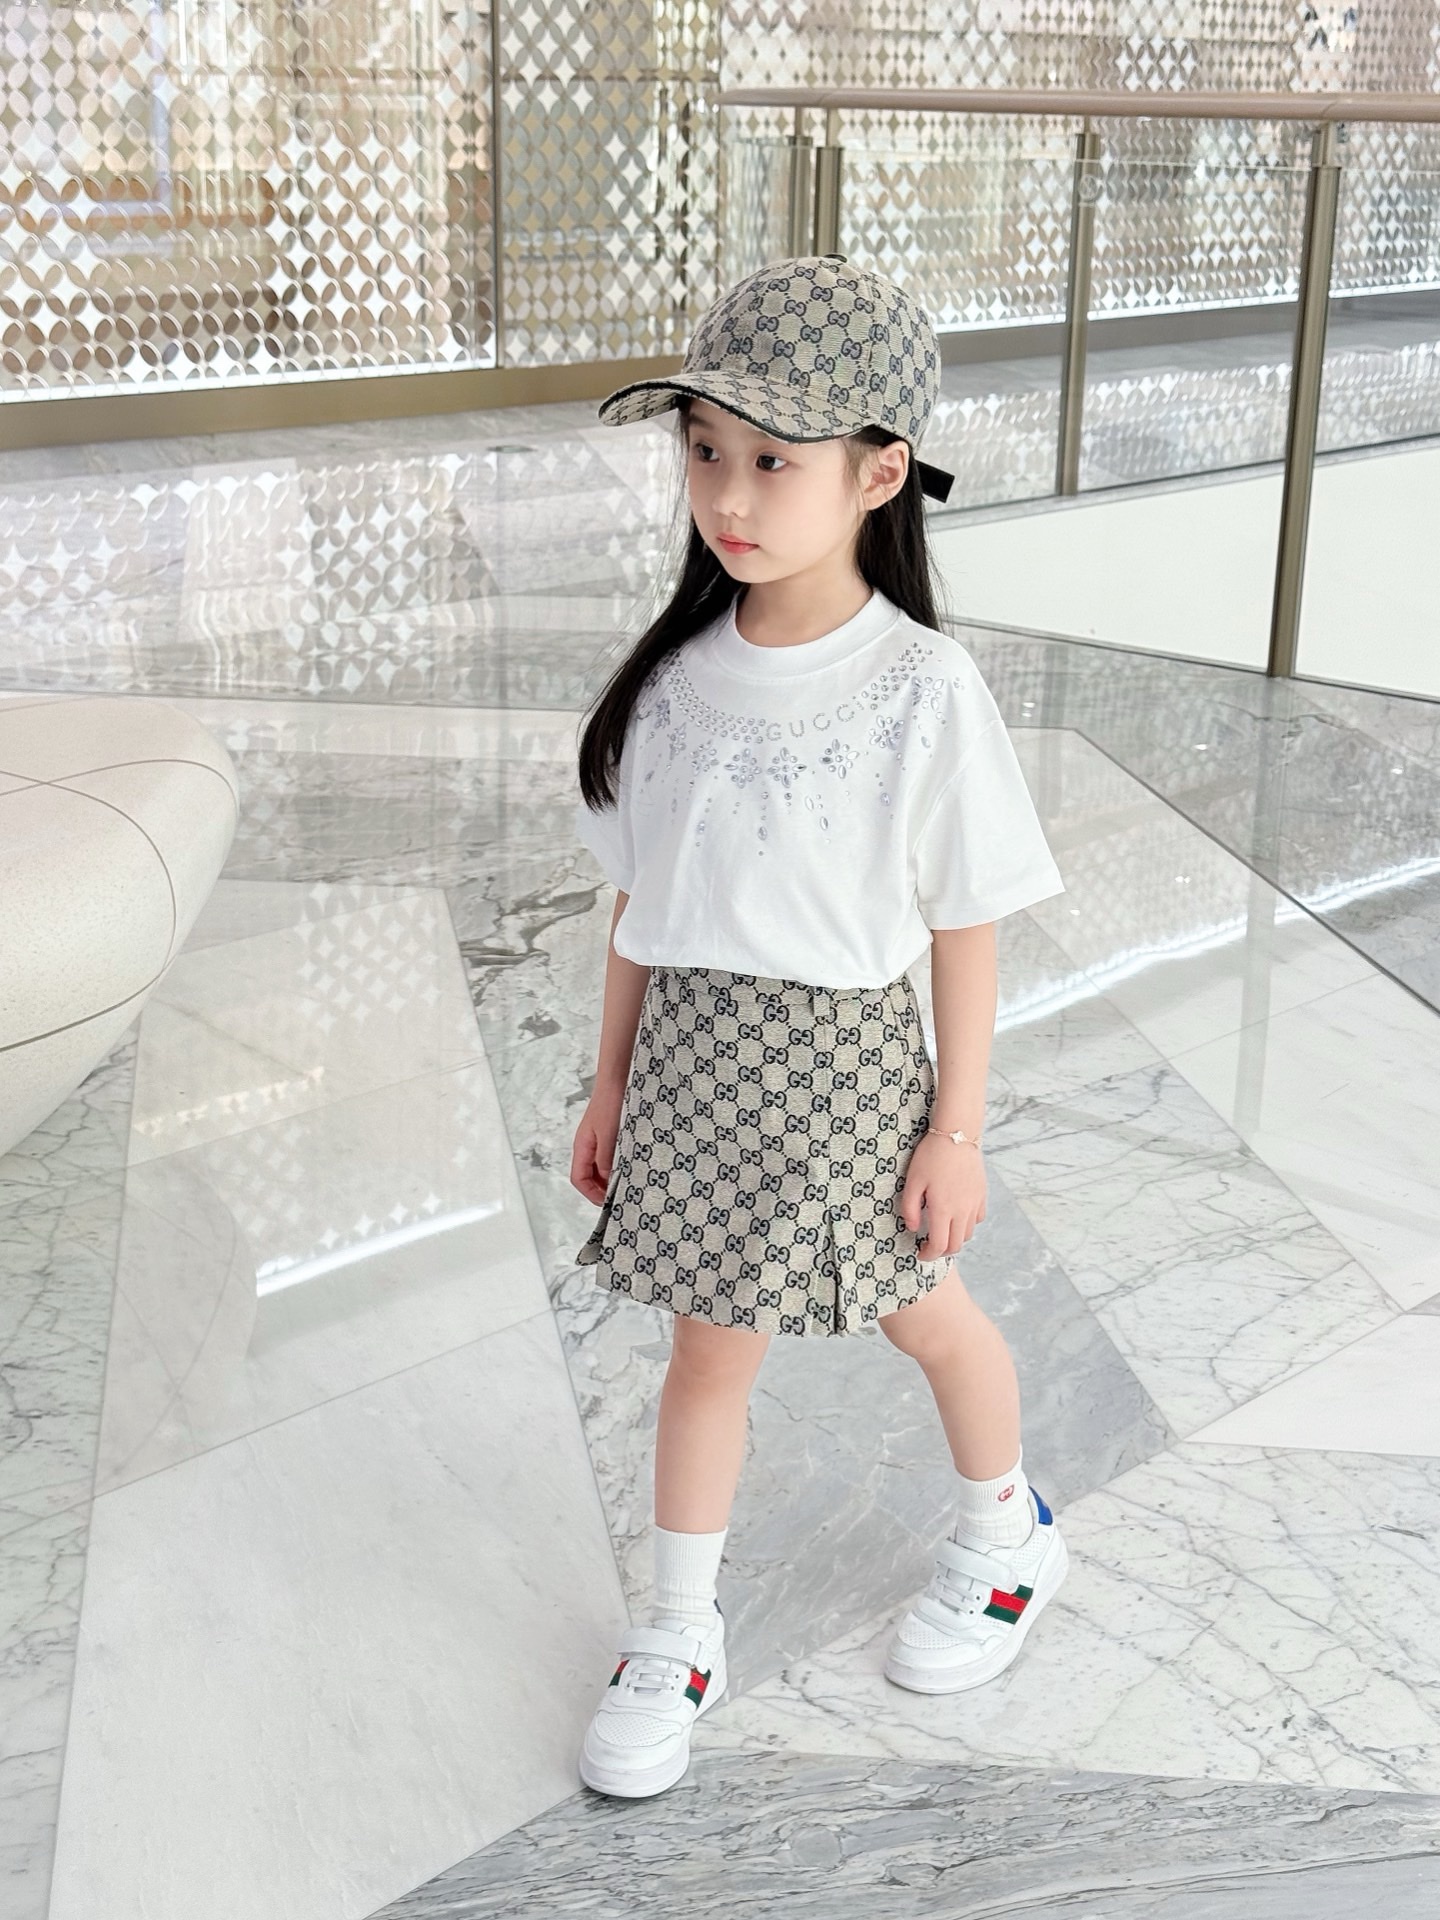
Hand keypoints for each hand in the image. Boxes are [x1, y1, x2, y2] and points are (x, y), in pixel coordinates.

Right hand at [571, 1089, 622, 1203]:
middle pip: (590, 1176)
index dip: (591, 1194)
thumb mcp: (610, 1135)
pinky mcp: (612, 1133)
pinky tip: (634, 1165)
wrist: (620, 1078)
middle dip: (602, 1189)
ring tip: (629, 1183)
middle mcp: (589, 1145)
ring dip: (612, 1177)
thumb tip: (608, 1182)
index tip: (608, 1203)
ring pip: (602, 1167)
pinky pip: (612, 1156)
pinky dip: (620, 1165)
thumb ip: (607, 1160)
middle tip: (622, 1197)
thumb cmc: (611, 1103)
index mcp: (582, 1147)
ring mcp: (600, 1139)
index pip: (579, 1179)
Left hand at [899, 1132, 986, 1260]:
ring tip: (942, 1230)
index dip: (928, 1255)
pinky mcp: (982, 1195)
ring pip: (968, 1234)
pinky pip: (978, 1219)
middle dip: (941, 1251)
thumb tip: (914, 1229)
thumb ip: (910, 1208)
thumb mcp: (912, 1181)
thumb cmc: (931, 1156)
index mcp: (943, 1209)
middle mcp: (962, 1211)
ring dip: (954, 1238)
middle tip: (928, 1246)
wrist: (956, 1135)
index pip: (938, 1246)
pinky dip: (967, 1224)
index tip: (919, 1253)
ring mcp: (974, 1203)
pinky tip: (957, 1215)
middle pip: (955, 1245)